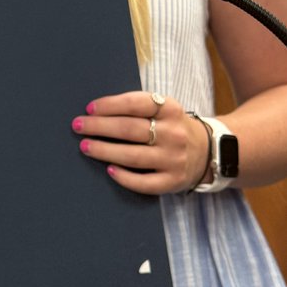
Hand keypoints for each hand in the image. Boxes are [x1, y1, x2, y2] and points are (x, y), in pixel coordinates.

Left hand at [72, 90, 210, 193]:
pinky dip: (124, 177)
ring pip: (133, 156)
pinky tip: (108, 170)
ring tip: (85, 146)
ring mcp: (174, 159)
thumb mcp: (164, 109)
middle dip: (99, 127)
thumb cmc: (172, 127)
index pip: (136, 104)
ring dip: (104, 150)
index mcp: (171, 109)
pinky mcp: (173, 181)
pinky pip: (144, 183)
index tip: (89, 108)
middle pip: (130, 129)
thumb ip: (139, 107)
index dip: (110, 105)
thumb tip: (97, 110)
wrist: (208, 151)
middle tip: (78, 126)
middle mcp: (174, 134)